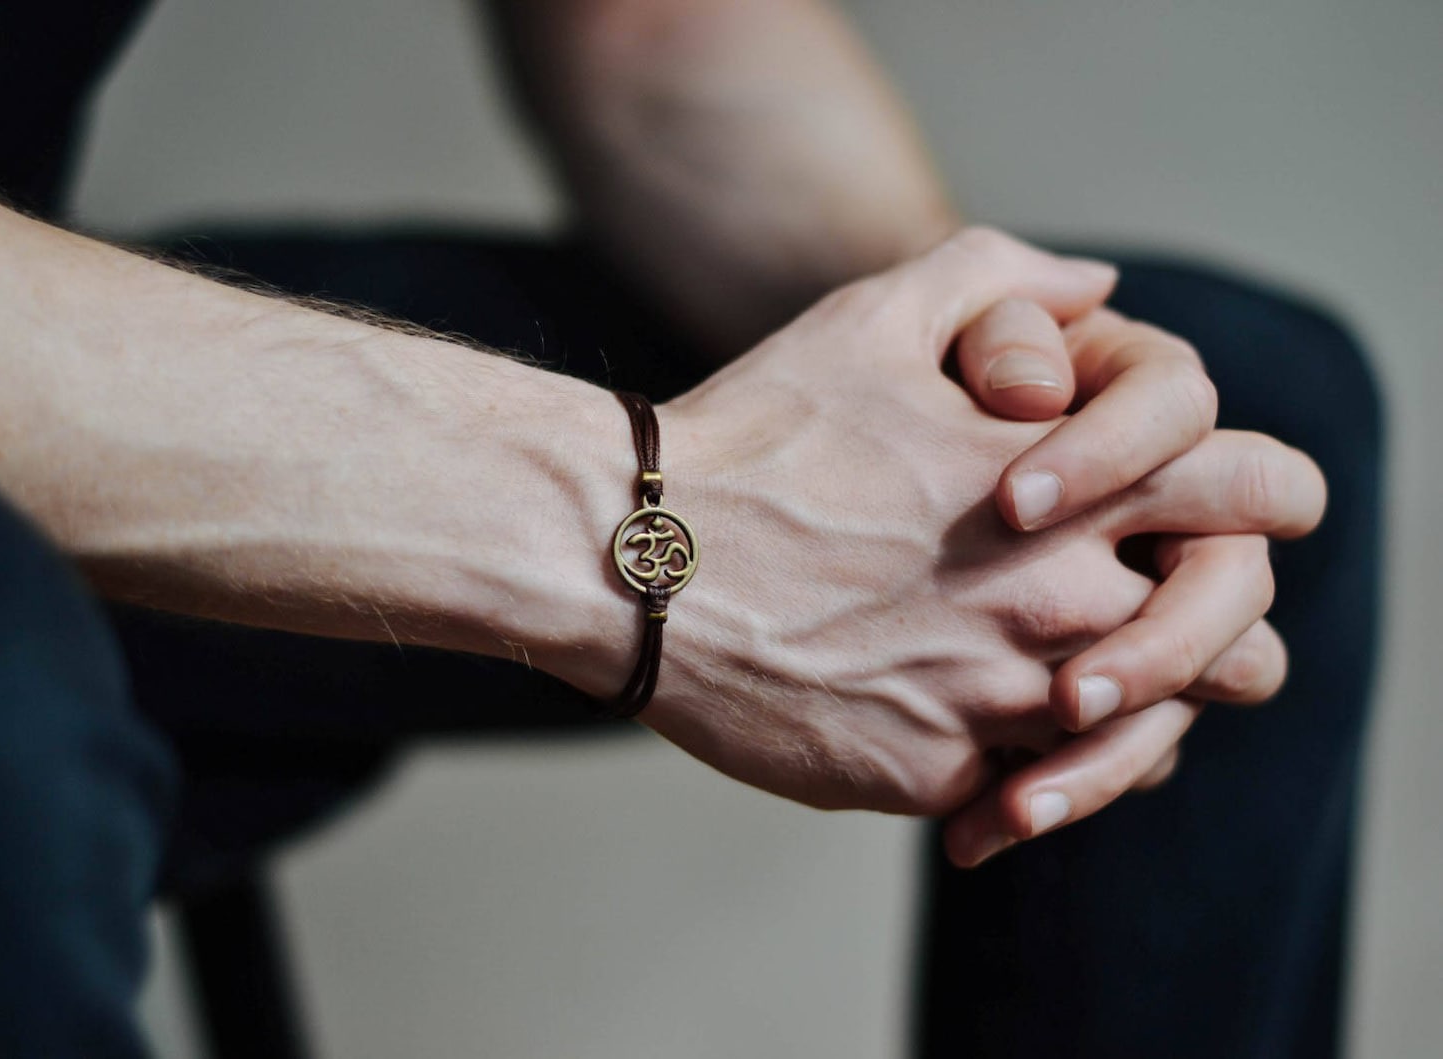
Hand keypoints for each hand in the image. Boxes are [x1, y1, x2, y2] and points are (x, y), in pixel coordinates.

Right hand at [630, 229, 1322, 835]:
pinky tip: (946, 718)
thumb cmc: (754, 434)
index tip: (1203, 516)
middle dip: (1207, 634)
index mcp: (1070, 487)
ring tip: (1051, 680)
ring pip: (1145, 745)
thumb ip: (1002, 280)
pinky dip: (1011, 769)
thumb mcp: (873, 318)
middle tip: (1143, 617)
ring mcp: (999, 702)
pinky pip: (1028, 795)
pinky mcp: (932, 776)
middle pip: (1243, 653)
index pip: (1265, 499)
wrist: (633, 560)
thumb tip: (1097, 286)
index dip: (1253, 505)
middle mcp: (1057, 603)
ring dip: (1118, 715)